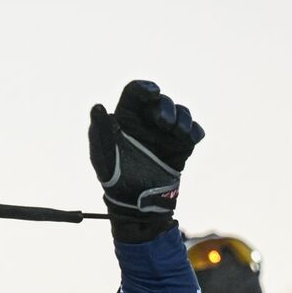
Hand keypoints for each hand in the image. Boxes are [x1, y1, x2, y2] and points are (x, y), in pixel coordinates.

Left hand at [88, 81, 204, 223]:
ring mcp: (166, 133)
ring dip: (182, 119)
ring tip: (179, 133)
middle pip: (162, 101)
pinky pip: (194, 131)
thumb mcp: (103, 156)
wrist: (138, 204)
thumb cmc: (115, 179)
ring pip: (181, 112)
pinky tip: (189, 140)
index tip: (153, 93)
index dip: (145, 88)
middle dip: (166, 108)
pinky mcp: (182, 145)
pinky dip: (194, 131)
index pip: (136, 92)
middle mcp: (148, 121)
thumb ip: (99, 132)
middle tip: (164, 123)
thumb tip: (97, 107)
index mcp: (127, 118)